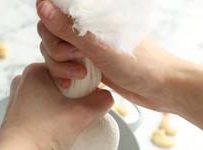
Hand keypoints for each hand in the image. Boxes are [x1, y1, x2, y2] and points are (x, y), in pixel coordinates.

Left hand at [0, 63, 113, 149]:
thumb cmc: (41, 132)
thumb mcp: (80, 115)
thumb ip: (101, 102)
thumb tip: (108, 97)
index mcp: (36, 70)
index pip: (70, 68)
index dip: (85, 82)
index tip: (91, 96)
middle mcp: (24, 80)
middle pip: (61, 83)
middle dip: (74, 96)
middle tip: (82, 112)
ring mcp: (18, 97)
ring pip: (51, 96)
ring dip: (63, 106)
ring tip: (70, 122)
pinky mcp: (16, 113)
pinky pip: (41, 108)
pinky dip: (52, 115)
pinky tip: (57, 128)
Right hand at [36, 0, 182, 112]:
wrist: (160, 88)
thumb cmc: (138, 63)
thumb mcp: (100, 45)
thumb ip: (69, 27)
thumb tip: (42, 7)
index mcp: (92, 13)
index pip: (56, 7)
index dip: (50, 20)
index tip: (58, 36)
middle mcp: (87, 27)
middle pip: (50, 30)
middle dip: (55, 48)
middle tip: (75, 58)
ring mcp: (86, 46)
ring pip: (54, 50)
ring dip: (59, 65)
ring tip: (80, 74)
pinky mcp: (88, 64)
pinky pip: (64, 66)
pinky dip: (63, 75)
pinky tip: (72, 83)